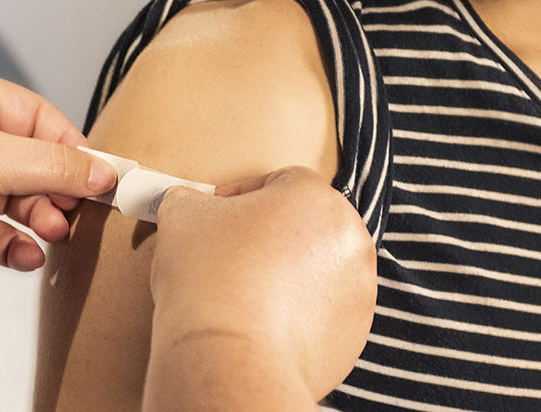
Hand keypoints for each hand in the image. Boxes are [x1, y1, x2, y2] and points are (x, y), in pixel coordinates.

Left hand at [0, 71, 117, 305]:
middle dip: (56, 187)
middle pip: (26, 159)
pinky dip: (13, 245)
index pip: (35, 116)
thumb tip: (101, 170)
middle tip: (82, 210)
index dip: (71, 147)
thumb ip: (52, 165)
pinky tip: (31, 256)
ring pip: (11, 198)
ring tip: (55, 232)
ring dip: (38, 217)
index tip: (104, 175)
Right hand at [147, 166, 376, 401]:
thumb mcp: (183, 214)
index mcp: (316, 197)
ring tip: (244, 294)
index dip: (242, 197)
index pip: (279, 182)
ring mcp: (358, 290)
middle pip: (305, 226)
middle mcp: (349, 239)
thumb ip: (191, 200)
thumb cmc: (210, 278)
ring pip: (316, 270)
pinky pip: (323, 314)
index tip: (216, 218)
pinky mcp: (353, 334)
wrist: (229, 358)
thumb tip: (189, 205)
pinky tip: (261, 324)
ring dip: (286, 275)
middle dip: (270, 237)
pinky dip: (297, 315)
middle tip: (231, 255)